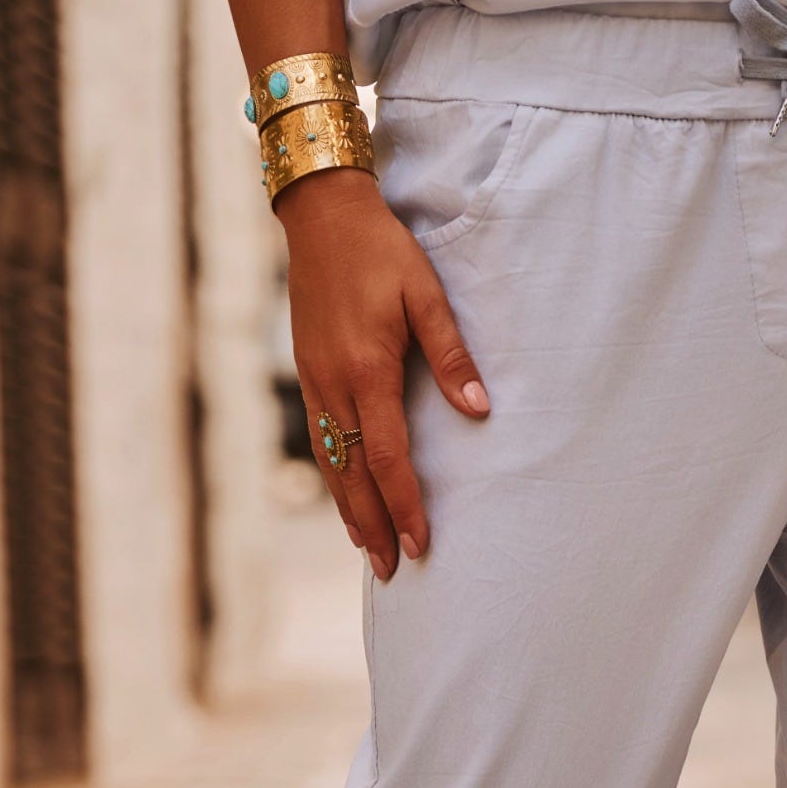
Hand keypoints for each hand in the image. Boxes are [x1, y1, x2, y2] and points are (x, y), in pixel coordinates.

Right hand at [280, 167, 488, 578]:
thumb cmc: (381, 250)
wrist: (321, 216)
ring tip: (368, 552)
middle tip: (392, 571)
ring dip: (350, 511)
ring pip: (331, 464)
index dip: (405, 505)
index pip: (387, 457)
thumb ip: (451, 354)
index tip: (420, 543)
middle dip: (374, 525)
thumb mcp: (426, 294)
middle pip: (353, 475)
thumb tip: (478, 408)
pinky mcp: (308, 374)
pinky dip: (333, 479)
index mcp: (367, 371)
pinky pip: (319, 442)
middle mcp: (333, 385)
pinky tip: (346, 499)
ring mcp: (314, 381)